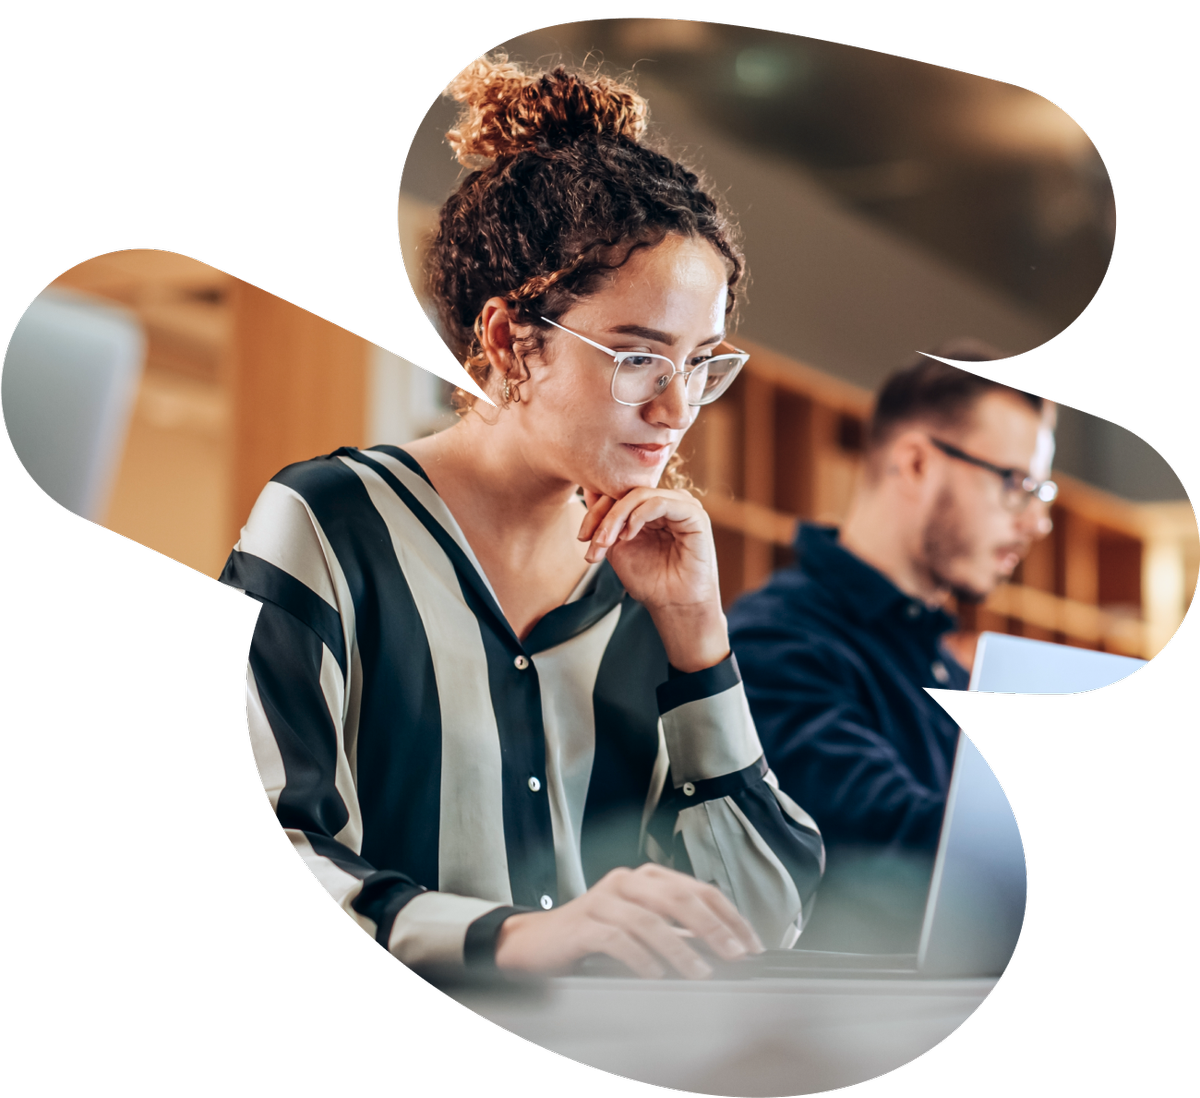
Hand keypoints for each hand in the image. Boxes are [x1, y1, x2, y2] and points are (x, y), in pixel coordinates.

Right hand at [494, 864, 764, 978]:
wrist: (537, 943)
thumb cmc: (594, 938)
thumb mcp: (641, 929)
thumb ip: (678, 933)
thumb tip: (725, 953)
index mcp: (647, 878)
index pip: (699, 889)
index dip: (729, 916)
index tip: (752, 945)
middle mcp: (627, 882)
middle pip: (678, 898)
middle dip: (713, 928)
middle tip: (735, 955)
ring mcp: (603, 900)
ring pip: (650, 919)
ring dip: (681, 949)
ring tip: (700, 974)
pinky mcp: (582, 924)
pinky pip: (617, 938)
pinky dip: (640, 958)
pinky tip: (655, 976)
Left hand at [578, 487, 729, 671]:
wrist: (673, 606)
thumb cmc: (650, 581)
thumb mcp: (617, 547)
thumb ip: (605, 521)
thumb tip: (588, 490)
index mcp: (651, 508)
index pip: (620, 493)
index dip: (596, 511)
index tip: (582, 537)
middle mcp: (668, 502)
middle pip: (627, 491)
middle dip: (603, 516)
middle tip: (592, 541)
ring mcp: (682, 506)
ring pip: (640, 494)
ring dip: (616, 517)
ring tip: (606, 542)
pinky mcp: (694, 515)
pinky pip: (660, 502)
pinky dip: (638, 516)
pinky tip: (629, 536)